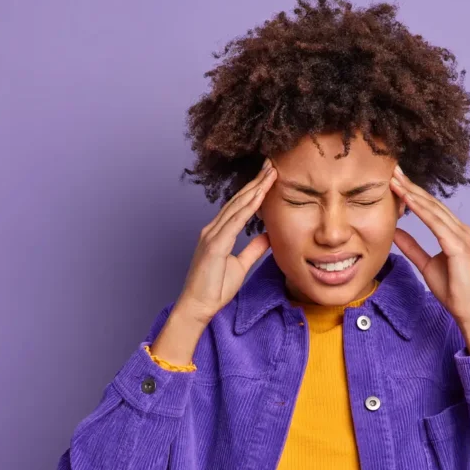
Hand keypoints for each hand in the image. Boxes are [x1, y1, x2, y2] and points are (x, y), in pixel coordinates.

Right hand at [174, 158, 276, 326]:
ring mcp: (211, 235)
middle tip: (271, 164)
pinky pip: (234, 222)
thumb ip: (253, 249)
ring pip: (237, 206)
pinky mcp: (214, 245)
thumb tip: (269, 236)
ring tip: (270, 173)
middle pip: (238, 200)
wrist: (198, 306)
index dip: (254, 190)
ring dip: (255, 189)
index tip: (269, 176)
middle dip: (256, 181)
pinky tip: (259, 196)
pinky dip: (248, 208)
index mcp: (218, 233)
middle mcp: (213, 229)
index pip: (240, 206)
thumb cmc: (215, 288)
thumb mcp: (240, 265)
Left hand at [389, 164, 469, 352]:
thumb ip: (412, 247)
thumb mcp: (426, 265)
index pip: (430, 208)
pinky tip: (407, 200)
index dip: (412, 193)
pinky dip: (420, 210)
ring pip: (433, 209)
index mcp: (454, 233)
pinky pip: (435, 224)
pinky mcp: (459, 246)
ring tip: (394, 180)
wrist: (469, 310)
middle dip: (411, 186)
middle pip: (431, 203)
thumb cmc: (453, 290)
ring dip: (412, 193)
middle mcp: (460, 230)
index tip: (395, 180)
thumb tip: (395, 231)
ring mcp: (461, 236)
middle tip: (392, 169)